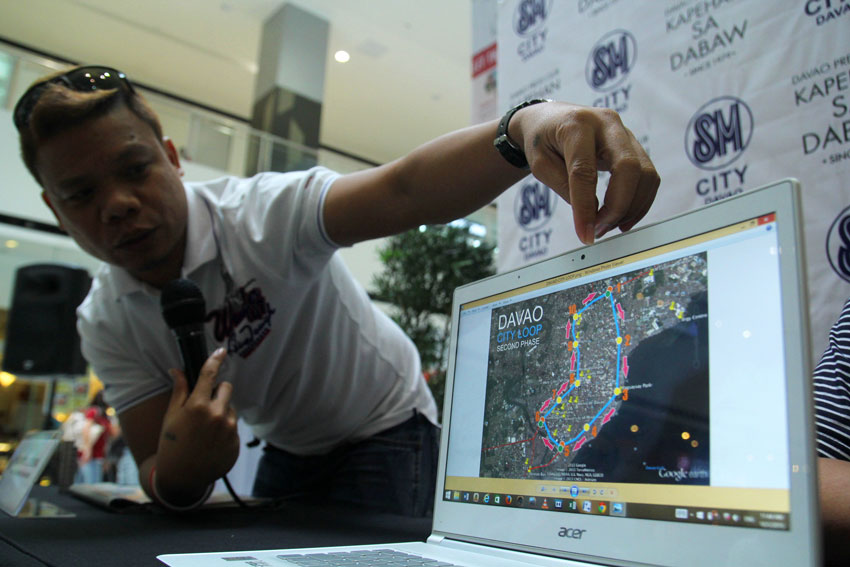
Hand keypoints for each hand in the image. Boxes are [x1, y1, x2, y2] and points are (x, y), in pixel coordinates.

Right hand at [155, 347, 239, 502]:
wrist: (182, 477)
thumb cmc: (172, 444)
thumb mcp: (171, 416)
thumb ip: (179, 391)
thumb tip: (177, 370)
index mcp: (197, 406)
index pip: (209, 375)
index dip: (215, 360)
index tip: (221, 351)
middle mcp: (217, 415)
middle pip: (226, 388)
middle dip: (217, 392)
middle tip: (204, 406)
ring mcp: (229, 429)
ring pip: (230, 408)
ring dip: (222, 412)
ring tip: (205, 430)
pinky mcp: (236, 441)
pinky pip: (233, 426)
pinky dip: (225, 430)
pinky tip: (211, 442)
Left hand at [512, 102, 659, 243]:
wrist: (549, 119)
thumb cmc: (542, 140)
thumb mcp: (540, 164)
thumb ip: (564, 187)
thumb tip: (591, 214)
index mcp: (576, 125)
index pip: (584, 171)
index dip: (586, 207)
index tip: (585, 234)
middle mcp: (607, 123)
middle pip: (628, 167)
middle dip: (618, 207)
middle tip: (599, 229)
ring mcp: (625, 132)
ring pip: (645, 173)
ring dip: (631, 208)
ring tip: (608, 226)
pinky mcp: (634, 144)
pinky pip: (648, 176)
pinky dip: (639, 201)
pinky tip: (622, 218)